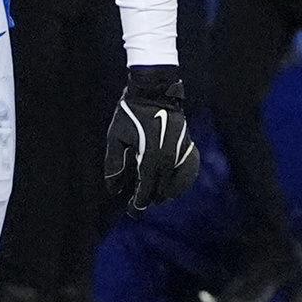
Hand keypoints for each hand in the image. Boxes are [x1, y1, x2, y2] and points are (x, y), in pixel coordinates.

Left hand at [105, 65, 199, 211]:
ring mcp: (180, 154)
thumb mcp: (115, 138)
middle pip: (160, 191)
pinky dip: (179, 181)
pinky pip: (186, 172)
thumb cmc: (130, 113)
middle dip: (148, 197)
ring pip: (175, 185)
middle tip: (136, 199)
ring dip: (163, 191)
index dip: (137, 206)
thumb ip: (114, 165)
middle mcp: (168, 161)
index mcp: (150, 160)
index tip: (131, 211)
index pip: (145, 193)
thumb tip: (114, 190)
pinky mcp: (187, 147)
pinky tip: (171, 183)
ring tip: (153, 193)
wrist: (154, 90)